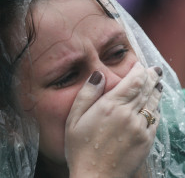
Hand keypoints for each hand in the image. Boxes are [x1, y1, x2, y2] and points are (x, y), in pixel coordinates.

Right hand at [65, 62, 161, 177]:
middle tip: (153, 70)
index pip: (133, 82)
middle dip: (150, 77)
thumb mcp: (74, 119)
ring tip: (157, 83)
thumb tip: (98, 75)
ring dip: (156, 91)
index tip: (139, 65)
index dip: (139, 71)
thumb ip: (87, 94)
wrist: (96, 176)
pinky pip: (155, 119)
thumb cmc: (80, 148)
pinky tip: (154, 106)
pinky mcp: (146, 140)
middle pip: (146, 90)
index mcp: (110, 106)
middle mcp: (129, 114)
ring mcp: (140, 128)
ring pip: (153, 103)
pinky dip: (156, 109)